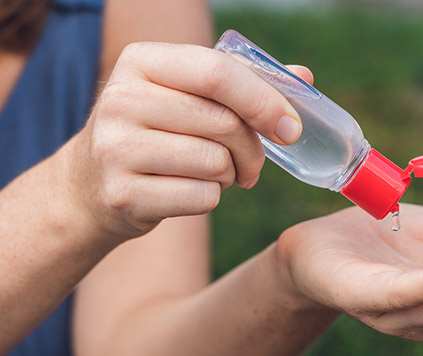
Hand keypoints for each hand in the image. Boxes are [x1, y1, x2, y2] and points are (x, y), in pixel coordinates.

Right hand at [65, 42, 312, 237]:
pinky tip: (192, 191)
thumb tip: (303, 77)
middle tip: (253, 163)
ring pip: (216, 162)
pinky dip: (212, 198)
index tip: (292, 128)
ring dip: (232, 175)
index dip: (265, 101)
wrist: (90, 186)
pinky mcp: (121, 194)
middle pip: (224, 122)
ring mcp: (115, 148)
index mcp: (141, 62)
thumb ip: (243, 83)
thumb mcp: (186, 96)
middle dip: (254, 149)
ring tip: (216, 174)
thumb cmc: (156, 133)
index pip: (218, 72)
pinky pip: (202, 197)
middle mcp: (121, 99)